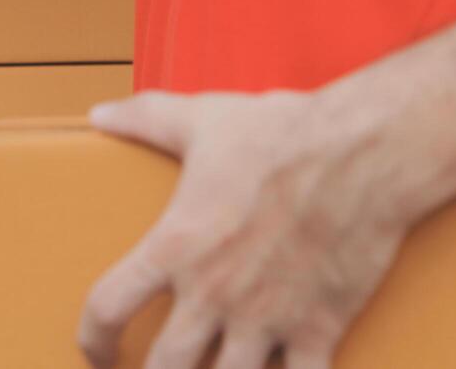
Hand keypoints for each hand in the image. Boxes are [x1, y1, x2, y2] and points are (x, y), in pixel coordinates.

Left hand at [78, 89, 415, 368]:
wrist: (364, 152)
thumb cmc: (281, 133)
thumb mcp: (202, 119)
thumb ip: (146, 117)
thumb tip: (101, 113)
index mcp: (176, 246)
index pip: (107, 308)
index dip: (92, 338)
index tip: (96, 350)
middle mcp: (214, 294)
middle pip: (163, 368)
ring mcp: (267, 319)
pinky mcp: (318, 330)